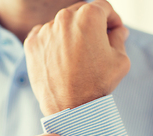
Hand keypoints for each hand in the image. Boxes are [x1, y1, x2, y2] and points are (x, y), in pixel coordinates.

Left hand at [24, 0, 129, 115]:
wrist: (70, 108)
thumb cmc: (97, 85)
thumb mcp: (121, 59)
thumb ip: (119, 37)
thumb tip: (117, 30)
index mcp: (88, 16)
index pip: (104, 8)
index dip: (112, 20)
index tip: (113, 32)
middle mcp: (64, 18)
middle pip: (81, 14)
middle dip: (91, 26)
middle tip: (96, 46)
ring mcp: (45, 30)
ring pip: (62, 25)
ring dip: (71, 35)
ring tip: (77, 58)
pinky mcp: (31, 44)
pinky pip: (45, 36)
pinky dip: (53, 44)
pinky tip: (61, 60)